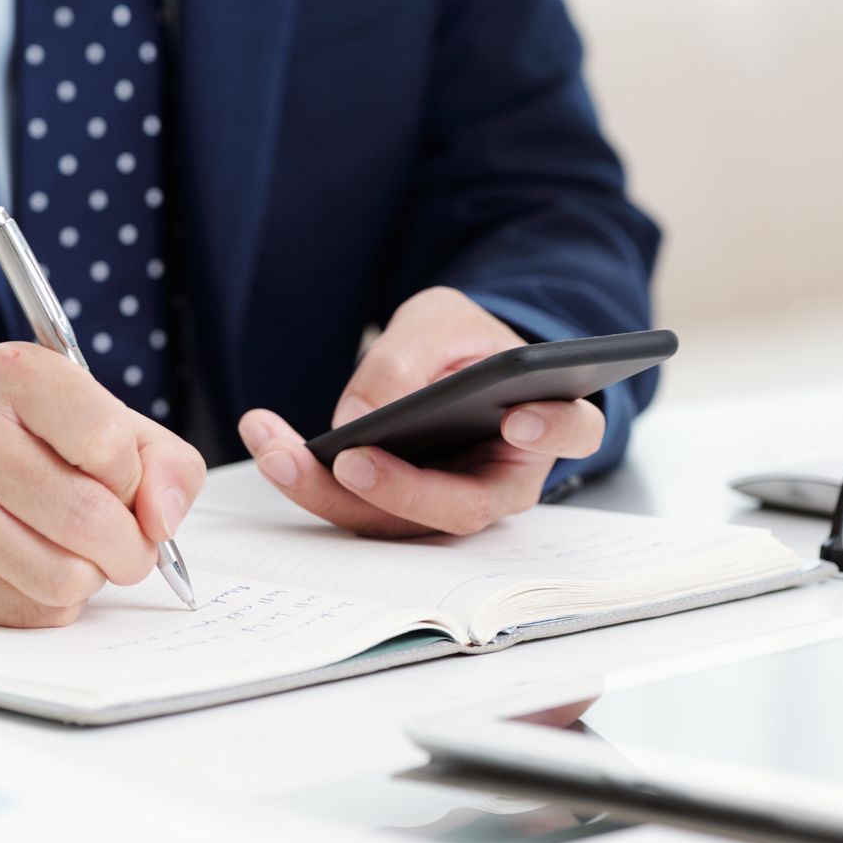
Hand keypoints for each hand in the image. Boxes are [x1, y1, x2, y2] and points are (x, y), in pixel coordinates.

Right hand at [0, 343, 205, 626]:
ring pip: (65, 577)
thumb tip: (162, 521)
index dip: (134, 477)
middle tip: (131, 542)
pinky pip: (36, 610)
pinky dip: (61, 600)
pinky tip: (46, 565)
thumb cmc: (44, 443)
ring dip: (96, 575)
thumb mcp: (114, 421)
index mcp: (16, 377)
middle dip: (133, 545)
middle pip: (88, 519)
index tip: (127, 482)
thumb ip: (166, 462)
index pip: (106, 442)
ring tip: (84, 550)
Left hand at [237, 287, 603, 536]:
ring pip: (399, 522)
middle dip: (400, 489)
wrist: (446, 363)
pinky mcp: (402, 510)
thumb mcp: (438, 319)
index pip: (571, 431)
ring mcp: (452, 504)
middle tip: (348, 459)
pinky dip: (311, 482)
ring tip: (275, 445)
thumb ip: (410, 356)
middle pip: (463, 505)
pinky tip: (271, 444)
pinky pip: (359, 510)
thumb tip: (360, 420)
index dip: (551, 430)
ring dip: (330, 491)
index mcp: (546, 420)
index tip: (517, 420)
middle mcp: (506, 480)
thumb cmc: (462, 340)